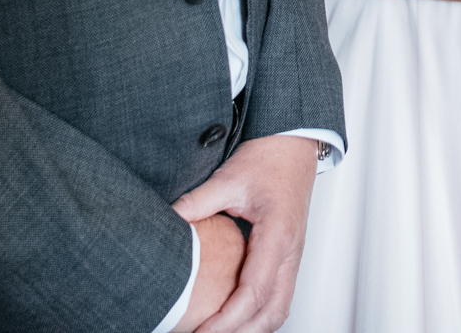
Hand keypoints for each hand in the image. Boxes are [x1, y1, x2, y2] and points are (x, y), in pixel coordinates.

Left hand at [172, 134, 318, 332]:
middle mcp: (291, 251)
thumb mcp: (228, 178)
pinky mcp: (290, 257)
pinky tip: (237, 320)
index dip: (228, 319)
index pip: (254, 291)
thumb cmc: (268, 158)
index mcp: (277, 234)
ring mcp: (294, 257)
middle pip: (272, 312)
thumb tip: (166, 222)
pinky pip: (280, 298)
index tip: (202, 331)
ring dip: (252, 328)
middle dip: (240, 332)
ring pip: (280, 310)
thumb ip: (197, 203)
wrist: (292, 146)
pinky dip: (260, 317)